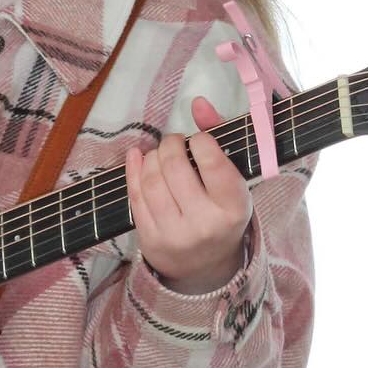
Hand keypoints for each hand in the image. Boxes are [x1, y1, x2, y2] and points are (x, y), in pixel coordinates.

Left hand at [125, 96, 251, 296]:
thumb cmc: (221, 211)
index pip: (211, 161)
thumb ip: (219, 135)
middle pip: (175, 167)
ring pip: (152, 180)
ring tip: (161, 154)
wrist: (206, 265)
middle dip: (171, 144)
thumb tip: (198, 102)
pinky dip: (134, 169)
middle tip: (173, 142)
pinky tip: (139, 157)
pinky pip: (135, 196)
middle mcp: (205, 223)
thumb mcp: (232, 179)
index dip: (200, 140)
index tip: (198, 140)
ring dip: (152, 156)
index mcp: (233, 207)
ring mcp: (175, 235)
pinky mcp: (150, 240)